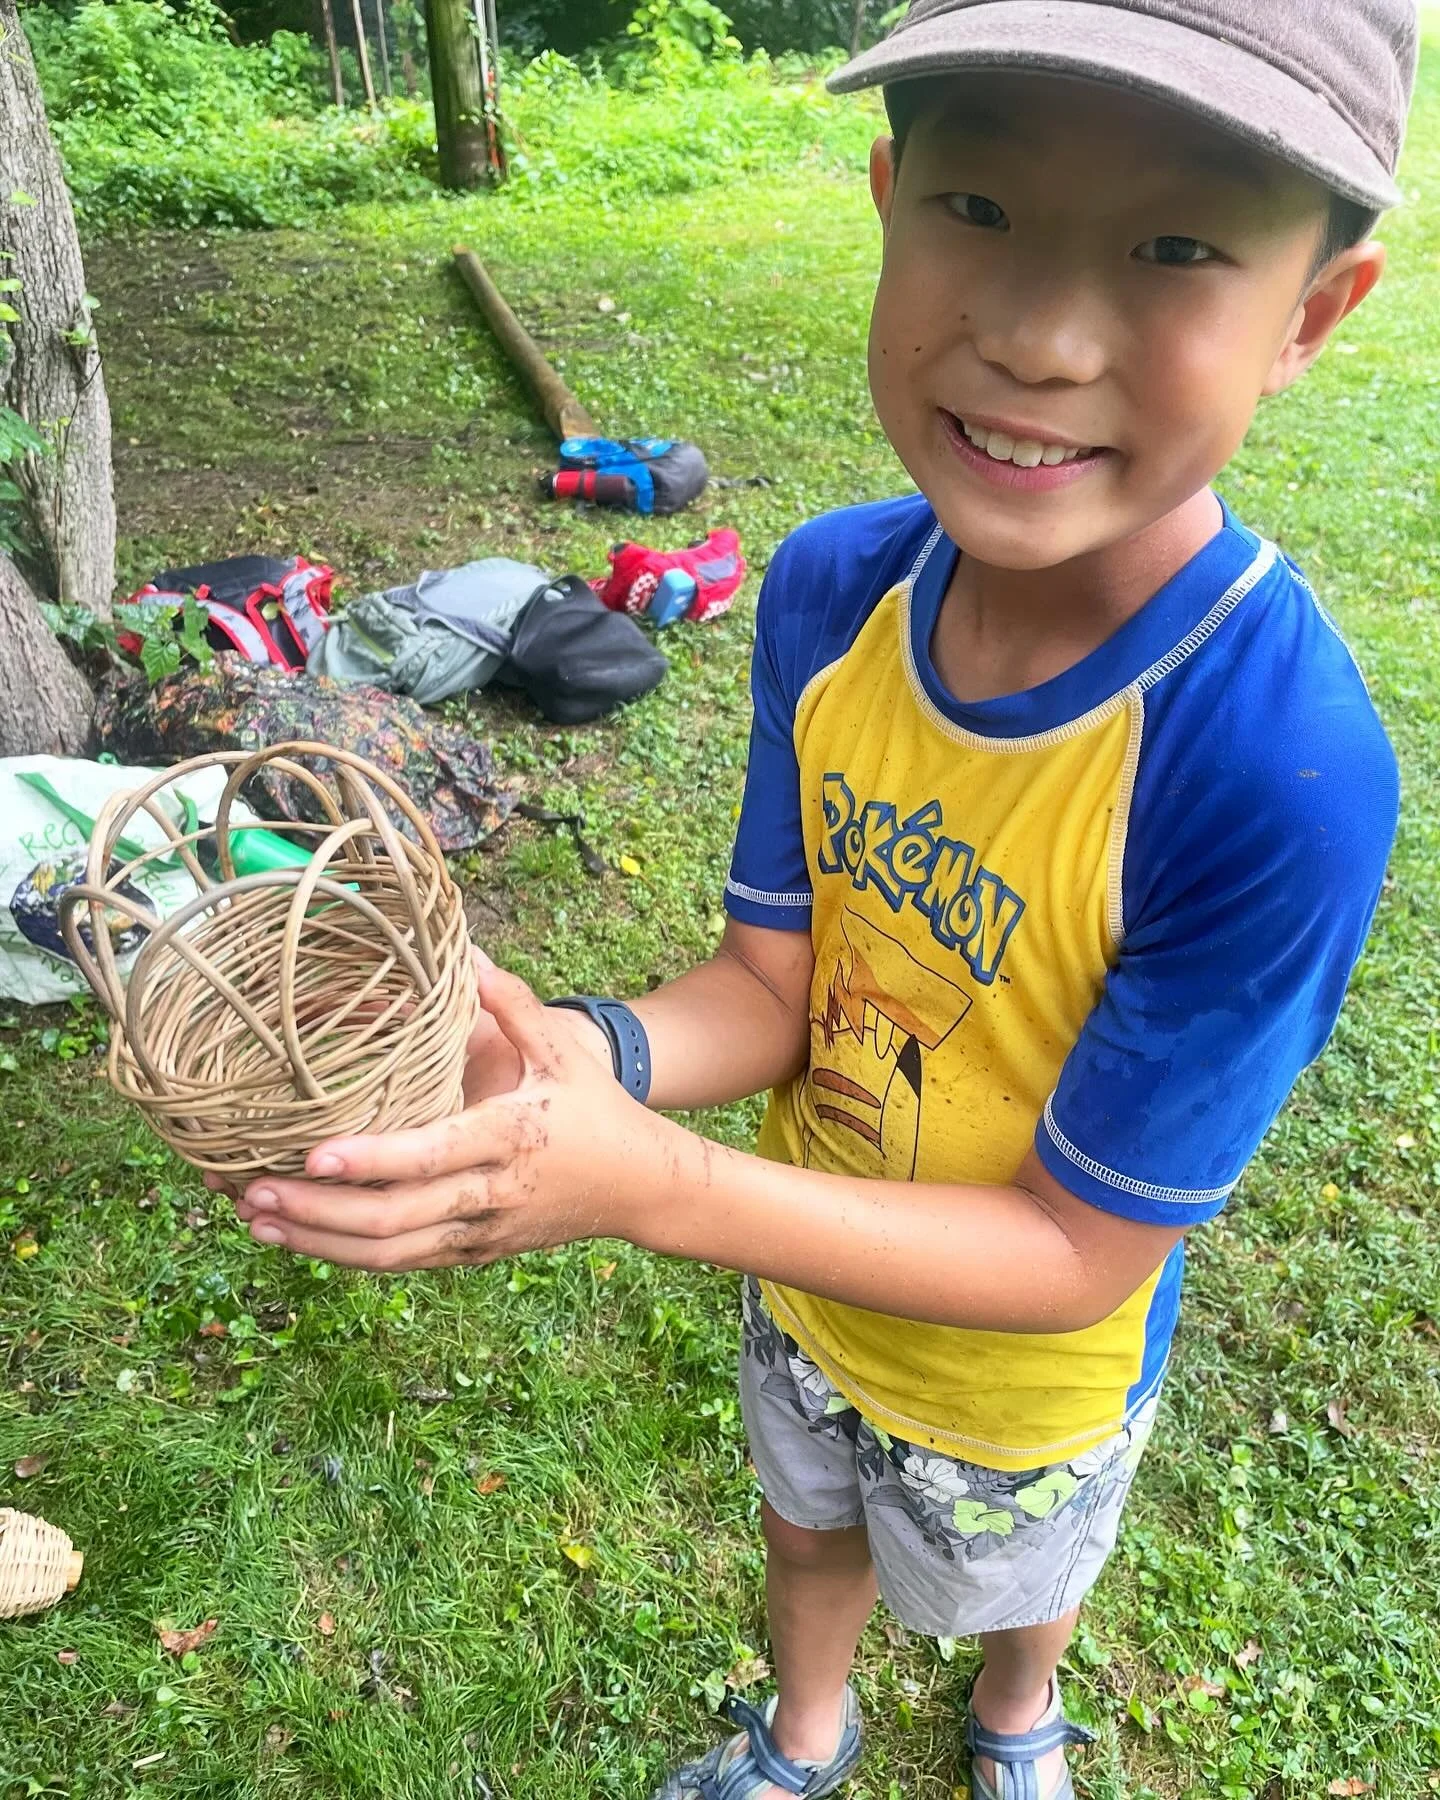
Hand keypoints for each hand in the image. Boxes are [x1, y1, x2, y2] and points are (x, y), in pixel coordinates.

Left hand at [232, 952, 679, 1271]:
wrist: (640, 1186)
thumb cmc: (597, 1110)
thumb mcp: (562, 1051)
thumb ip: (513, 1003)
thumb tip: (466, 951)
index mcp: (507, 1139)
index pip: (429, 1157)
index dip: (368, 1162)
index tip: (312, 1155)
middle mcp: (488, 1194)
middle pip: (394, 1220)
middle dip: (318, 1212)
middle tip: (253, 1193)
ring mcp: (479, 1232)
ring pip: (390, 1254)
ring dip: (318, 1242)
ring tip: (256, 1220)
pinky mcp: (473, 1254)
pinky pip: (403, 1263)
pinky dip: (347, 1256)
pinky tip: (300, 1237)